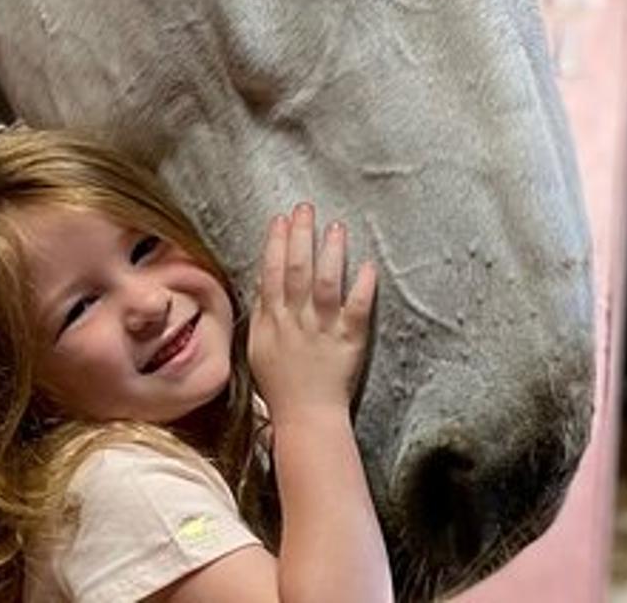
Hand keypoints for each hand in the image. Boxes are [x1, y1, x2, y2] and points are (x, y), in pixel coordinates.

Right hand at [247, 203, 377, 422]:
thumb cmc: (280, 385)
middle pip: (297, 270)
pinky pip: (357, 310)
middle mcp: (296, 320)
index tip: (281, 219)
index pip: (272, 273)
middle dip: (301, 236)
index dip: (276, 244)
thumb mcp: (258, 347)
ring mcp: (323, 330)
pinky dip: (363, 287)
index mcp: (273, 320)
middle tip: (306, 208)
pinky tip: (368, 266)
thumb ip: (263, 313)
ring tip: (335, 227)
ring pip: (326, 284)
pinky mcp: (348, 342)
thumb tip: (264, 281)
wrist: (305, 418)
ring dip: (330, 253)